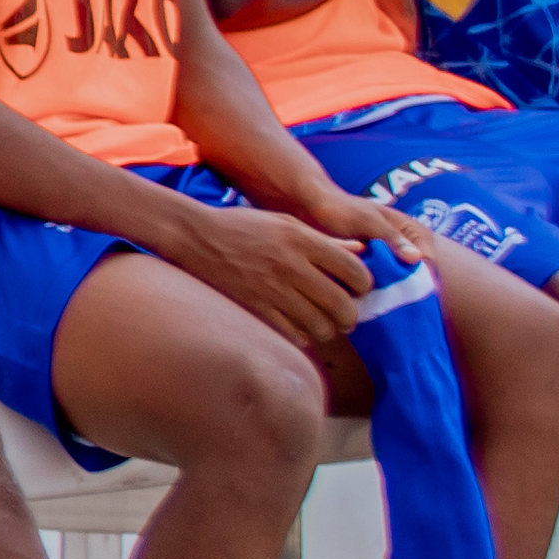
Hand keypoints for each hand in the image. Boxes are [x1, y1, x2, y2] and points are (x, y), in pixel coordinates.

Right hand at [154, 194, 375, 355]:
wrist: (194, 235)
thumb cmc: (242, 226)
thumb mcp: (285, 222)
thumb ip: (324, 239)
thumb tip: (360, 250)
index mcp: (302, 239)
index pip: (354, 270)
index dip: (364, 285)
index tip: (359, 289)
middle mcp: (291, 265)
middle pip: (341, 304)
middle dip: (351, 316)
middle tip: (347, 317)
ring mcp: (271, 289)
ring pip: (319, 324)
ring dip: (327, 329)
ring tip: (324, 325)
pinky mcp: (254, 307)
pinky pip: (291, 333)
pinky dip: (302, 336)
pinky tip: (300, 330)